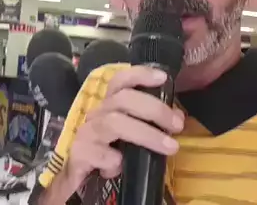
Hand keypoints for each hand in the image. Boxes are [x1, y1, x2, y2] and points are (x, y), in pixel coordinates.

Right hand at [62, 67, 183, 187]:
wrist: (78, 180)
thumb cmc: (108, 154)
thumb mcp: (132, 137)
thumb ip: (153, 125)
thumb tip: (177, 117)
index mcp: (110, 106)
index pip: (120, 81)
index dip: (140, 75)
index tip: (162, 78)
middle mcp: (97, 114)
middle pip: (122, 99)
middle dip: (154, 109)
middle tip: (177, 125)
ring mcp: (87, 133)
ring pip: (114, 123)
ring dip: (146, 134)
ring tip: (170, 147)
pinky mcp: (80, 154)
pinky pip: (100, 153)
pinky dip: (114, 160)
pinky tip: (121, 167)